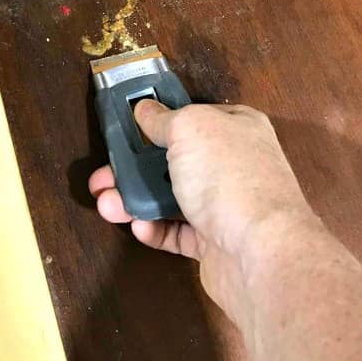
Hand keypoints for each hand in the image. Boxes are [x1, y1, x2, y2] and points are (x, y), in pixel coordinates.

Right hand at [88, 101, 314, 323]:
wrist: (260, 252)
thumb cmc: (226, 176)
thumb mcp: (189, 128)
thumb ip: (163, 119)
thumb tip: (145, 108)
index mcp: (237, 127)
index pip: (194, 116)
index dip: (160, 120)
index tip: (126, 129)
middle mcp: (234, 163)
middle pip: (176, 159)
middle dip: (135, 167)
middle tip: (102, 177)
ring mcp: (226, 205)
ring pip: (173, 197)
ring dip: (136, 199)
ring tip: (106, 205)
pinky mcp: (216, 243)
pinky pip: (179, 232)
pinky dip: (156, 229)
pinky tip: (139, 226)